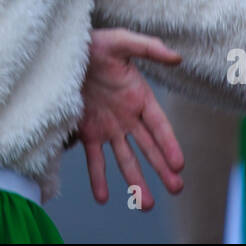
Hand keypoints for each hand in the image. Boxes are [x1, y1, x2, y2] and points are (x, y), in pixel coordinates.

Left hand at [77, 28, 184, 209]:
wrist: (65, 50)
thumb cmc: (96, 44)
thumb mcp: (121, 41)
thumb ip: (149, 48)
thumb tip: (177, 58)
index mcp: (140, 98)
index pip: (159, 126)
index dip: (169, 145)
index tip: (179, 164)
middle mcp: (128, 117)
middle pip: (148, 148)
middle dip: (162, 169)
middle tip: (176, 189)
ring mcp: (108, 128)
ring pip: (125, 159)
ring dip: (135, 182)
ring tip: (145, 205)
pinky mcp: (87, 132)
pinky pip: (94, 159)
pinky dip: (98, 178)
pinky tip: (102, 197)